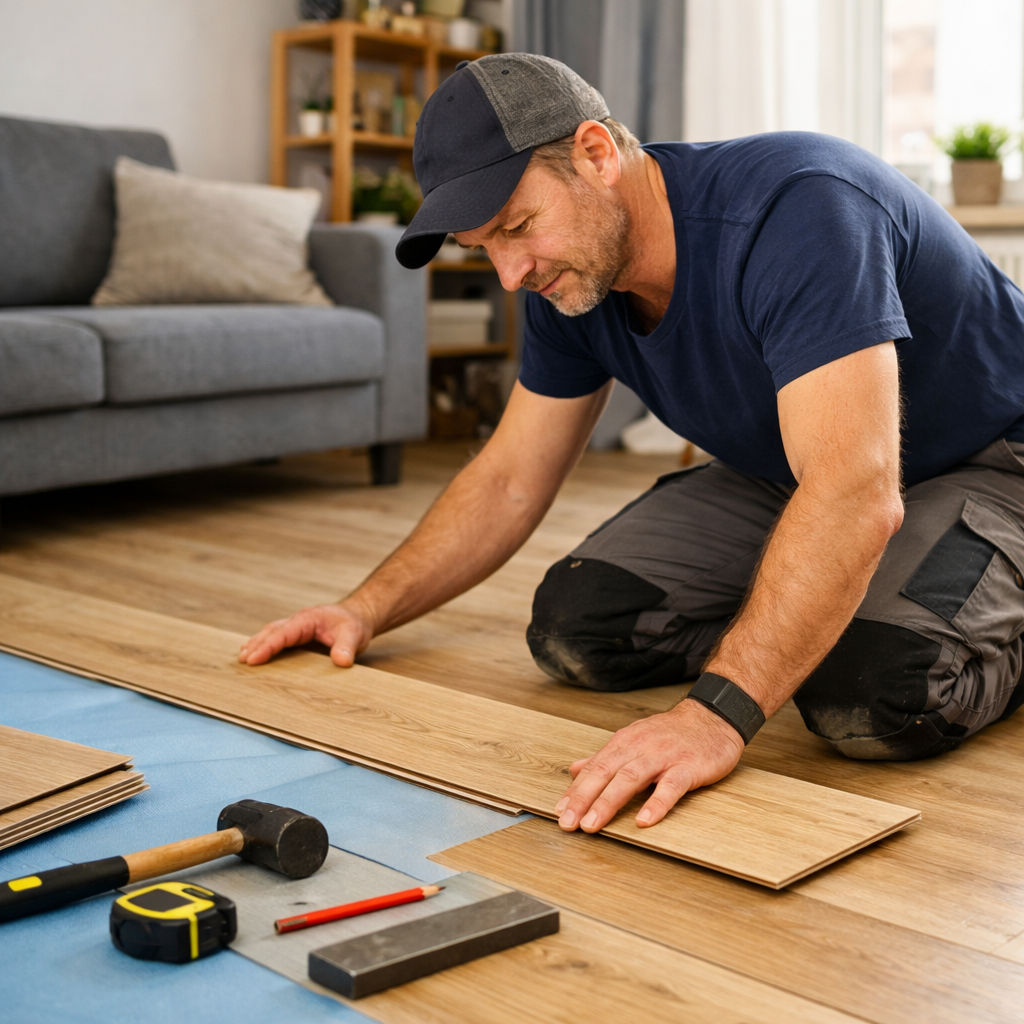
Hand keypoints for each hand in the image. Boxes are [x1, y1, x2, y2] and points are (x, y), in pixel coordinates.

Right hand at [238, 602, 372, 666]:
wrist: (358, 617)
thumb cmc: (354, 624)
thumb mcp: (354, 634)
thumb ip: (347, 647)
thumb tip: (342, 661)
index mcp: (307, 619)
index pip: (283, 633)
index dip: (267, 646)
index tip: (253, 658)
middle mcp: (298, 621)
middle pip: (272, 632)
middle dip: (256, 645)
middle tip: (242, 660)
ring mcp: (297, 627)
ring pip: (272, 633)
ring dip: (257, 644)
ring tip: (242, 657)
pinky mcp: (298, 635)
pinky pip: (277, 638)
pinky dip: (265, 645)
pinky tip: (255, 653)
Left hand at [554, 699, 745, 832]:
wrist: (712, 717)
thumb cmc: (670, 734)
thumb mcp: (633, 740)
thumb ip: (604, 757)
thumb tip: (574, 770)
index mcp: (625, 743)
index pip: (594, 768)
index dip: (575, 790)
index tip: (559, 811)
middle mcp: (639, 747)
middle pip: (606, 773)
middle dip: (583, 798)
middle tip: (568, 823)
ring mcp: (664, 756)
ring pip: (631, 778)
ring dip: (609, 802)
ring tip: (593, 824)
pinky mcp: (689, 767)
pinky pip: (671, 786)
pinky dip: (656, 803)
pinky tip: (644, 820)